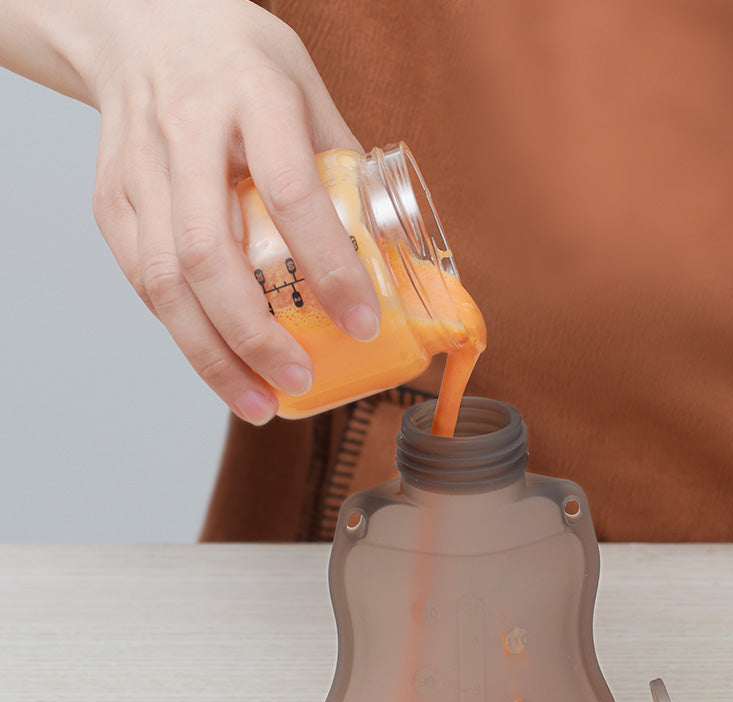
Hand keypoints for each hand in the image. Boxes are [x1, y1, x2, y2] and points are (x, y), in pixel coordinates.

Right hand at [83, 0, 379, 422]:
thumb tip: (389, 246)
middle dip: (254, 335)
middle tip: (299, 382)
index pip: (293, 192)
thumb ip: (344, 162)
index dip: (330, 266)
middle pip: (208, 253)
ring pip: (162, 279)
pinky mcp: (112, 197)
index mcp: (254, 96)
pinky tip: (218, 364)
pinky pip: (141, 278)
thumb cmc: (238, 58)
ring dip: (210, 355)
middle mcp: (187, 131)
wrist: (140, 20)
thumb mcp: (307, 87)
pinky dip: (182, 332)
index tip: (363, 323)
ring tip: (256, 403)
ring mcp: (140, 167)